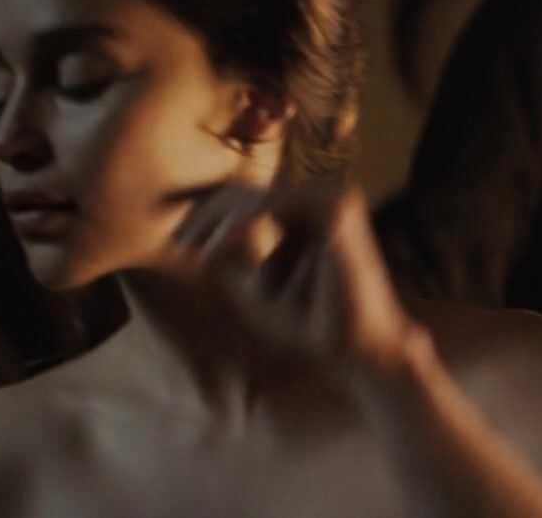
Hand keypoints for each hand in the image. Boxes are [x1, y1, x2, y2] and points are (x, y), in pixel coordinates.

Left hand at [160, 182, 421, 370]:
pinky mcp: (338, 207)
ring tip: (200, 255)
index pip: (250, 197)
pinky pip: (275, 205)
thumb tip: (191, 233)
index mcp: (311, 214)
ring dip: (221, 225)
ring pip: (256, 197)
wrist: (360, 350)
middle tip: (181, 245)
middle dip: (207, 216)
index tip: (181, 244)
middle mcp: (327, 198)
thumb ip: (233, 254)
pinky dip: (243, 227)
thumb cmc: (311, 323)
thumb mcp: (258, 284)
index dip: (209, 214)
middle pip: (248, 190)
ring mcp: (336, 198)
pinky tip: (218, 252)